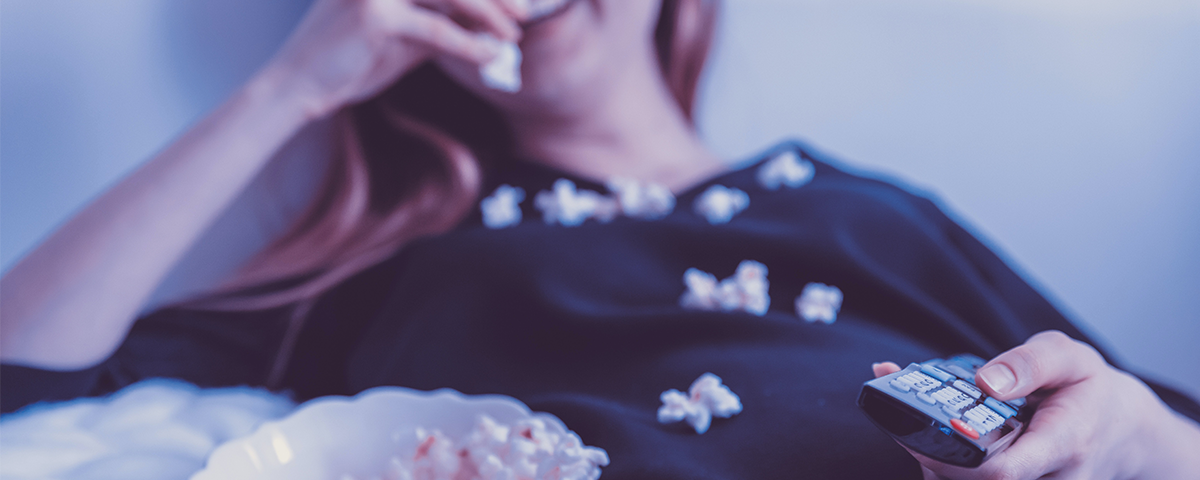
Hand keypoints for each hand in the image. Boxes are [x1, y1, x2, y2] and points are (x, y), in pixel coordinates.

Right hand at [260, 0, 528, 116]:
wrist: (299, 87)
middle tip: (523, 14)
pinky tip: (489, 56)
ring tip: (513, 35)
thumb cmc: (351, 61)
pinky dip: (467, 43)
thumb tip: (490, 25)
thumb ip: (442, 24)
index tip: (515, 1)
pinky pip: (435, 29)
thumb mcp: (406, 39)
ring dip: (487, 15)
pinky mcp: (373, 14)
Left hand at [873, 330, 1199, 478]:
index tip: (921, 429)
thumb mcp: (1069, 357)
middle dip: (928, 454)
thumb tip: (984, 380)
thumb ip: (1029, 363)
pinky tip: (926, 436)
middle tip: (898, 418)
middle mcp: (1049, 479)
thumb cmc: (1090, 390)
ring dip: (931, 459)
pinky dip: (943, 463)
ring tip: (907, 423)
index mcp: (1064, 444)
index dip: (954, 457)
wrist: (1122, 429)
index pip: (1002, 471)